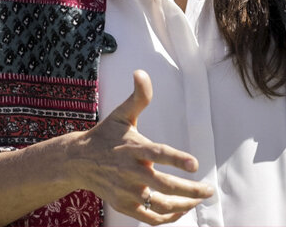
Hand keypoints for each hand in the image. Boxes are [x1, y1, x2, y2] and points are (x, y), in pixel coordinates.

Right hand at [68, 71, 212, 224]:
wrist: (76, 161)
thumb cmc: (106, 135)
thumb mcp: (121, 114)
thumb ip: (138, 96)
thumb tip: (141, 72)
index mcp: (134, 148)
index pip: (158, 154)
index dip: (177, 159)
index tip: (195, 164)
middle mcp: (130, 172)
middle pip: (163, 185)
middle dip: (189, 190)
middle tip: (208, 191)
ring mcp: (126, 191)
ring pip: (158, 204)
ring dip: (182, 205)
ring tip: (200, 199)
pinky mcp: (123, 205)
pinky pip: (148, 217)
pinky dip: (167, 218)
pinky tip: (182, 210)